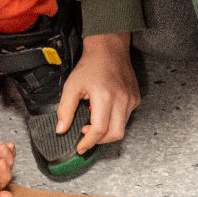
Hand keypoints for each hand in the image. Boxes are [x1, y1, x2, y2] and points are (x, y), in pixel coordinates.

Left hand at [58, 33, 140, 153]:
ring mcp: (131, 99)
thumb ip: (65, 109)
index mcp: (104, 96)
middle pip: (115, 134)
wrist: (109, 48)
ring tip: (94, 120)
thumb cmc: (90, 65)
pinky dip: (115, 120)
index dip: (89, 142)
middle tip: (86, 136)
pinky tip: (105, 111)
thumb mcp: (71, 86)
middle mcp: (121, 99)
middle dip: (99, 141)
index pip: (99, 129)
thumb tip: (61, 130)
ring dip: (107, 131)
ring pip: (122, 127)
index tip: (80, 147)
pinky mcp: (136, 98)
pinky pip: (126, 118)